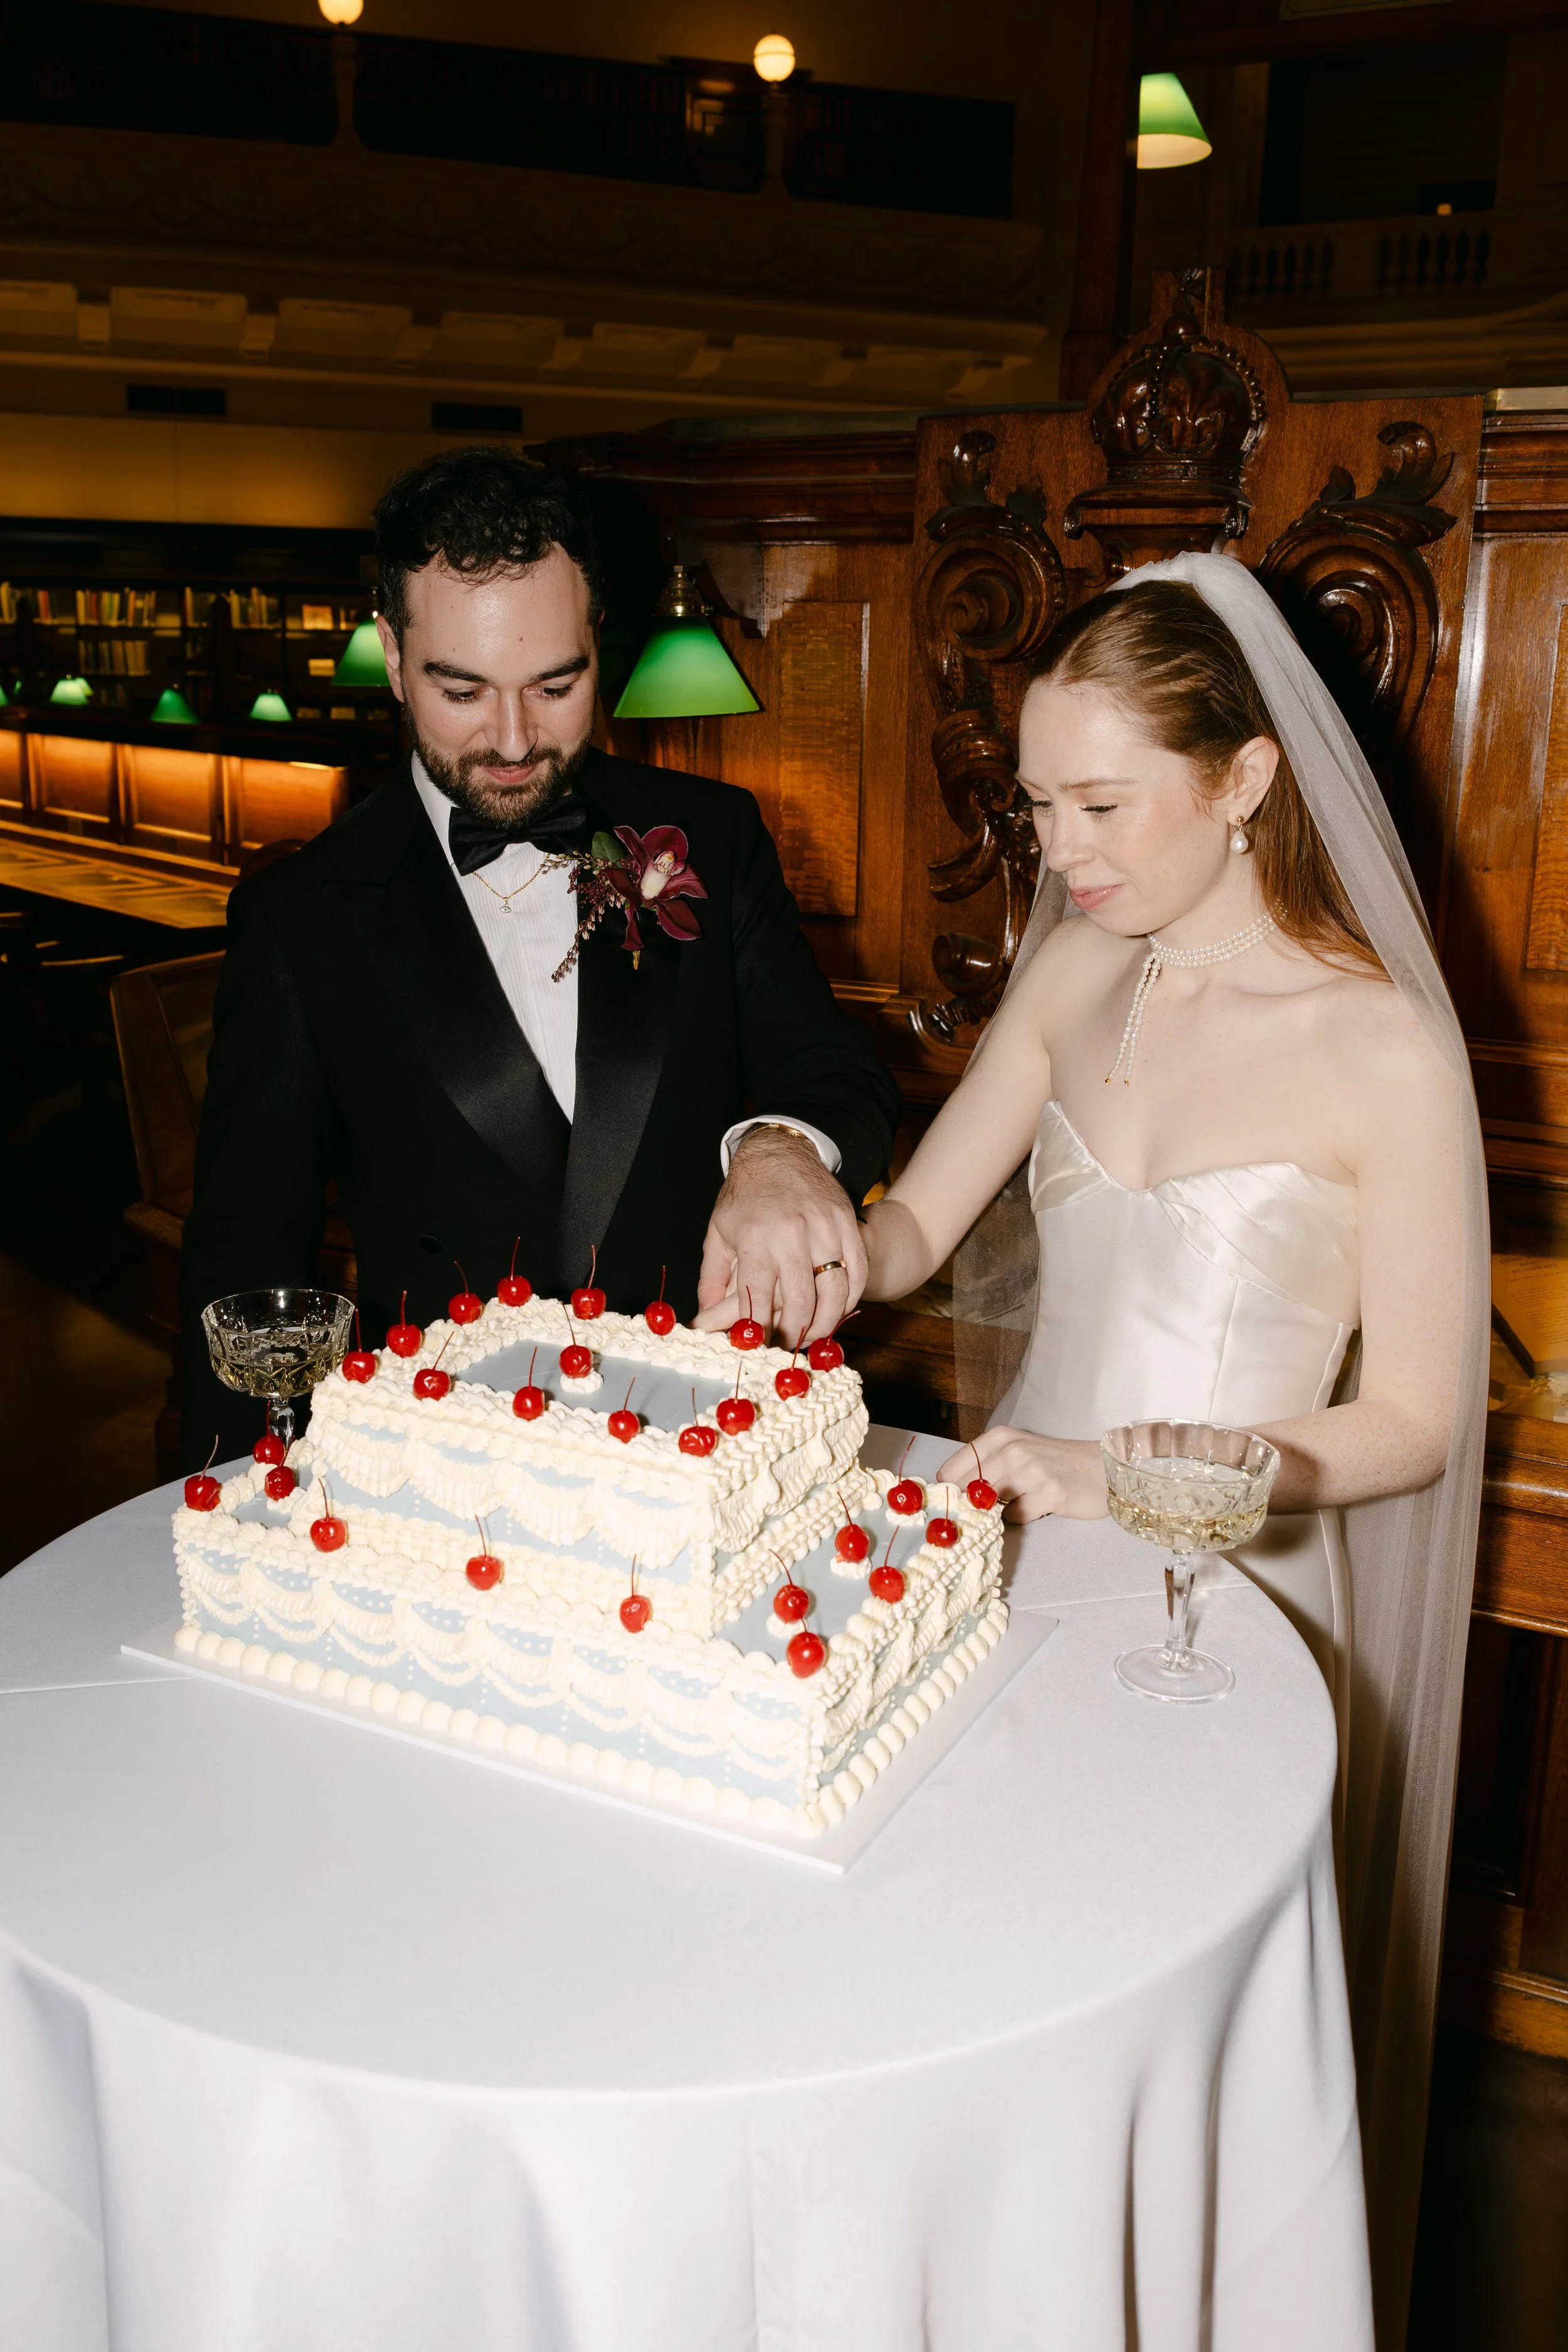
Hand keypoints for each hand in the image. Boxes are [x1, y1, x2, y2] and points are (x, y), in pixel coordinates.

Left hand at [695, 1127, 865, 1348]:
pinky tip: (838, 1309)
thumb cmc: (745, 1197)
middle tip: (788, 1347)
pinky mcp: (847, 1223)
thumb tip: (704, 1320)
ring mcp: (824, 1227)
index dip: (758, 1331)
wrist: (779, 1152)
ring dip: (826, 1322)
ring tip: (814, 1336)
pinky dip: (851, 1297)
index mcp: (755, 1238)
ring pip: (835, 1291)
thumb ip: (711, 1279)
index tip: (757, 1348)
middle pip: (801, 1302)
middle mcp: (791, 1234)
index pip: (757, 1298)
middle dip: (794, 1334)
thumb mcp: (718, 1233)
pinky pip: (857, 1270)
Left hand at [938, 1427, 1107, 1523]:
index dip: (949, 1492)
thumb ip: (988, 1467)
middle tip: (982, 1512)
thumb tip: (955, 1494)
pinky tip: (1038, 1506)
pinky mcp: (1048, 1493)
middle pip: (966, 1490)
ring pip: (990, 1504)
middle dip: (969, 1506)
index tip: (953, 1504)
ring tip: (1021, 1501)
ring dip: (998, 1511)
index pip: (952, 1469)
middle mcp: (1012, 1450)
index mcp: (1000, 1437)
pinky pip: (1015, 1516)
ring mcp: (1030, 1471)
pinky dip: (1021, 1517)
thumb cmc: (1059, 1463)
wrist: (1106, 1468)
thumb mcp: (1019, 1452)